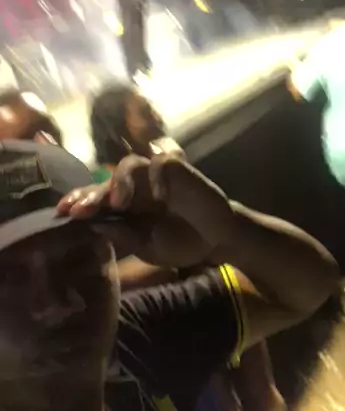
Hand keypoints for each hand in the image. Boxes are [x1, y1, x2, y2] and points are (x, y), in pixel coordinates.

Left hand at [57, 154, 235, 267]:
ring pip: (129, 164)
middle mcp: (135, 186)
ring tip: (118, 203)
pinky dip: (158, 177)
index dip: (79, 202)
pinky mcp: (178, 168)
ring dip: (119, 181)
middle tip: (80, 210)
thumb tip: (94, 225)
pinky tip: (161, 197)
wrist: (217, 240)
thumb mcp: (148, 247)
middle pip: (105, 180)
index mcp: (124, 206)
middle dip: (90, 194)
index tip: (62, 214)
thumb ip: (124, 236)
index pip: (95, 198)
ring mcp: (155, 175)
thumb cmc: (180, 243)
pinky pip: (162, 163)